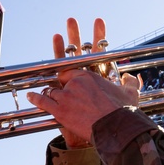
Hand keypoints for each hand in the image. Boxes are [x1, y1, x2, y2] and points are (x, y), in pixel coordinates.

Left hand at [28, 18, 139, 146]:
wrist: (115, 129)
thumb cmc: (123, 112)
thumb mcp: (130, 94)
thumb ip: (130, 83)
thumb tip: (132, 77)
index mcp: (90, 77)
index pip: (74, 69)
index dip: (71, 69)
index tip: (70, 63)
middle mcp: (76, 83)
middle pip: (62, 70)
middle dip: (60, 46)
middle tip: (58, 34)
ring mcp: (66, 96)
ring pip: (52, 89)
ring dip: (48, 90)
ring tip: (43, 88)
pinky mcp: (59, 111)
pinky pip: (43, 102)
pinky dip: (36, 98)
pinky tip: (31, 96)